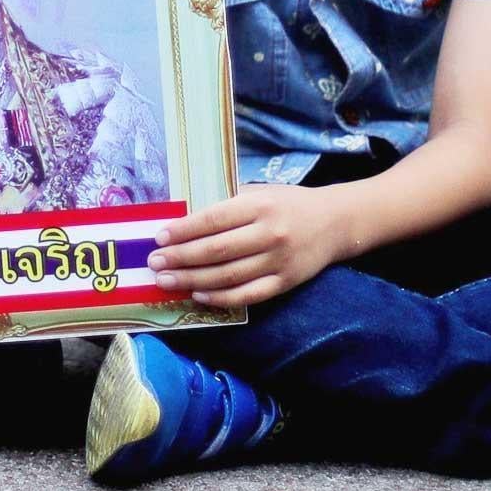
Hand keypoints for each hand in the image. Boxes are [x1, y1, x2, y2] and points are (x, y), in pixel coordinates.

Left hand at [148, 185, 344, 306]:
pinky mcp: (287, 282)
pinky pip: (249, 295)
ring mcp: (279, 261)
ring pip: (229, 276)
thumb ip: (226, 206)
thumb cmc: (287, 203)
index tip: (158, 237)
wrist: (335, 222)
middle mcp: (269, 234)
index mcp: (258, 206)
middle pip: (217, 250)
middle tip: (154, 263)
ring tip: (167, 281)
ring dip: (193, 280)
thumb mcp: (258, 192)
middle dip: (180, 258)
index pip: (213, 220)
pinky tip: (198, 294)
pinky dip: (221, 298)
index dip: (183, 231)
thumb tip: (183, 221)